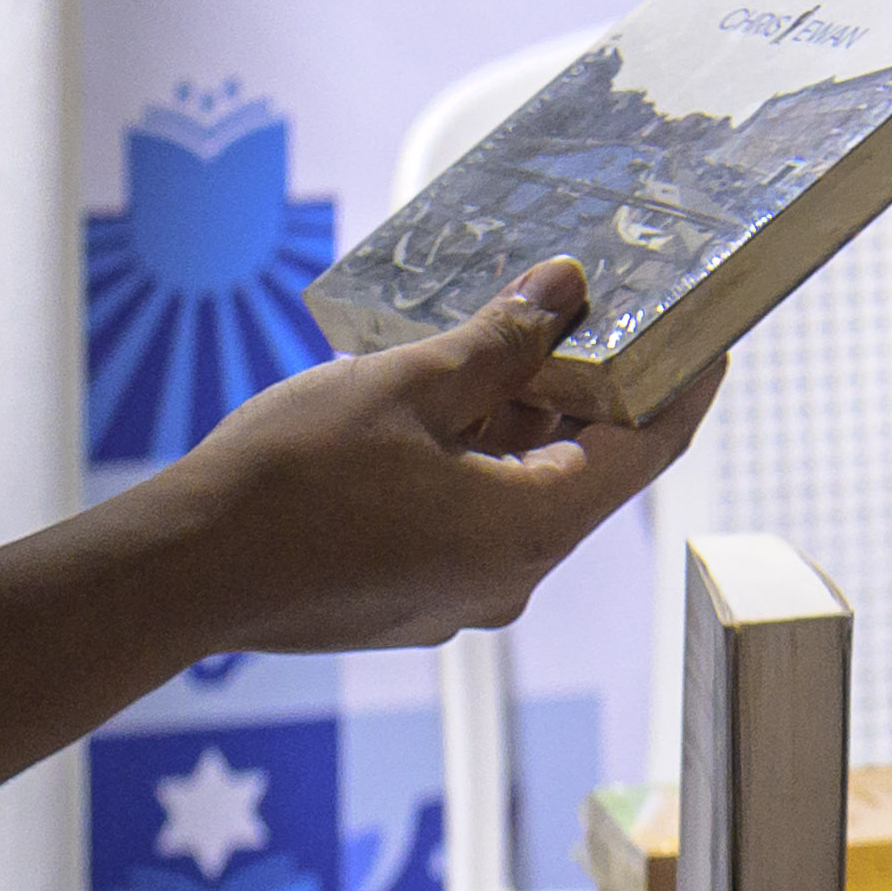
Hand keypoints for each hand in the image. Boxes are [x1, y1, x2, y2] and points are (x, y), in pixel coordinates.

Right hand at [128, 261, 722, 654]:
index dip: (687, 384)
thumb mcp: (408, 386)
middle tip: (594, 312)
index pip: (650, 448)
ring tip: (509, 338)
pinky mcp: (407, 599)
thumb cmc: (290, 480)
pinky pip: (467, 518)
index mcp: (534, 530)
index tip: (714, 335)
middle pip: (582, 469)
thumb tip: (563, 290)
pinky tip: (441, 399)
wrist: (177, 575)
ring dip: (519, 420)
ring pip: (517, 491)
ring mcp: (457, 597)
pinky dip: (471, 459)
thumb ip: (499, 340)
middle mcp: (511, 579)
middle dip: (588, 389)